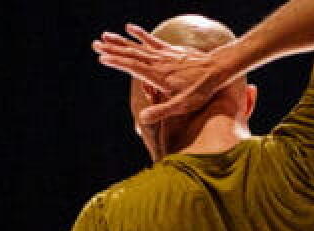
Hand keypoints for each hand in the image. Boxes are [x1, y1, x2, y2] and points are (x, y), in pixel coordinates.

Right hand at [93, 23, 223, 125]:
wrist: (218, 69)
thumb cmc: (201, 89)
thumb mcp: (182, 105)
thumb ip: (161, 111)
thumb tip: (142, 119)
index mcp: (157, 74)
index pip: (132, 66)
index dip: (117, 62)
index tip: (102, 58)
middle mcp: (158, 62)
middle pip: (131, 54)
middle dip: (112, 49)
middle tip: (95, 45)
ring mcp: (164, 54)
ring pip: (137, 46)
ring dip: (120, 42)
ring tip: (104, 36)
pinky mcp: (170, 50)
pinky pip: (151, 40)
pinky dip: (140, 34)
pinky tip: (130, 28)